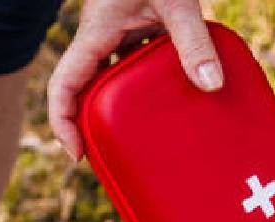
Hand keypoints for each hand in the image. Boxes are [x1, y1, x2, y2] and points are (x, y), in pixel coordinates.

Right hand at [48, 0, 222, 160]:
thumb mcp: (176, 1)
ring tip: (147, 135)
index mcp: (96, 33)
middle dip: (93, 123)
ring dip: (123, 104)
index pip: (64, 86)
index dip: (63, 123)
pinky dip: (149, 82)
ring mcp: (121, 31)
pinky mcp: (141, 24)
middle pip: (86, 89)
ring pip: (111, 76)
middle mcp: (103, 36)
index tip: (78, 155)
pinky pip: (137, 61)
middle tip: (115, 155)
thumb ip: (192, 42)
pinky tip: (176, 95)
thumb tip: (211, 87)